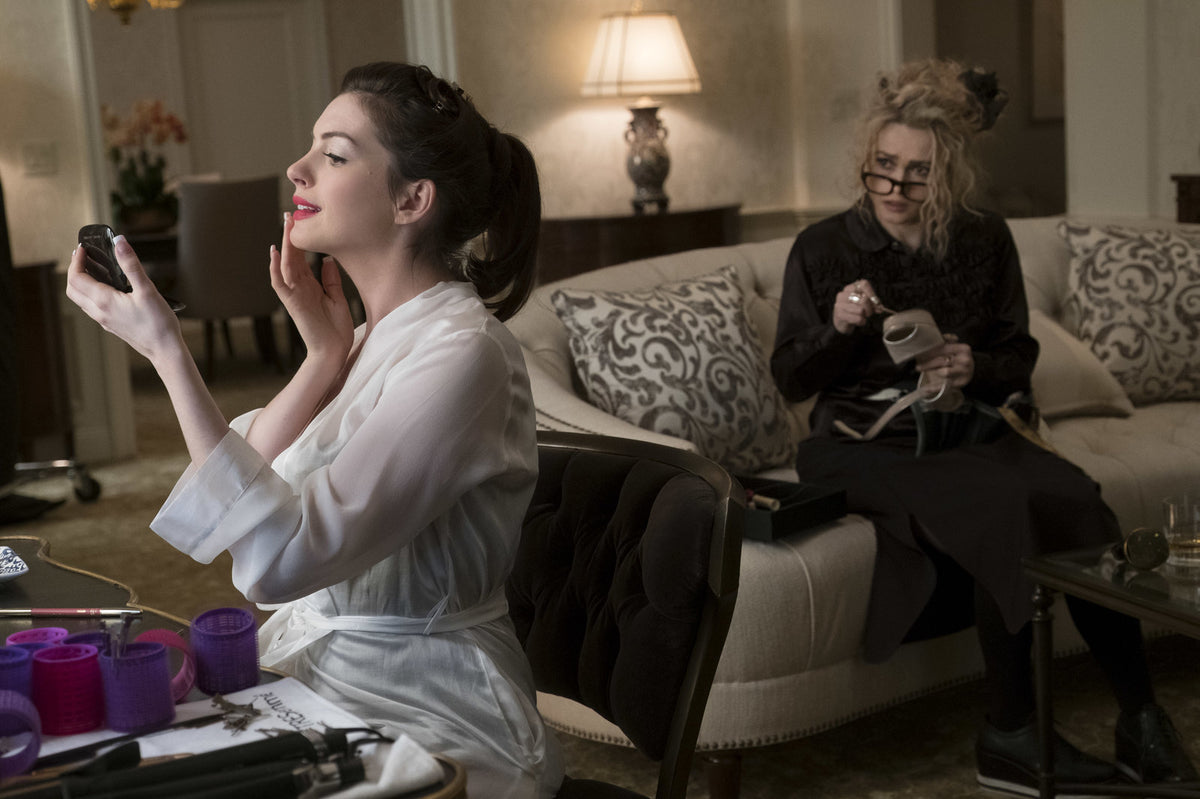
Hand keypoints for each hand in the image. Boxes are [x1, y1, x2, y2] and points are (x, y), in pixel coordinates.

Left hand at [65, 235, 182, 363]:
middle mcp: (99, 312)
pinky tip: (106, 289)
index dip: (76, 260)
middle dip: (74, 271)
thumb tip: (120, 243)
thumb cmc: (159, 323)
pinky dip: (90, 294)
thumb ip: (131, 265)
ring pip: (80, 300)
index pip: (76, 277)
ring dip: (80, 283)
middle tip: (83, 257)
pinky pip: (92, 308)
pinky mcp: (111, 325)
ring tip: (93, 270)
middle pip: (72, 289)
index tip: (83, 249)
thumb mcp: (147, 289)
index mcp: (104, 301)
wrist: (165, 351)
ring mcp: (104, 320)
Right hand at [269, 213, 353, 363]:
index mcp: (310, 285)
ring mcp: (294, 294)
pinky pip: (280, 283)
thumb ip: (331, 279)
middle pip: (292, 257)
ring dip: (284, 245)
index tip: (302, 221)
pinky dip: (275, 267)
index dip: (301, 240)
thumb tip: (327, 259)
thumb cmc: (336, 329)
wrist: (333, 352)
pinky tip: (275, 252)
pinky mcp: (292, 303)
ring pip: (285, 265)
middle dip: (290, 236)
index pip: (302, 258)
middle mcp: (299, 287)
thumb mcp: (337, 298)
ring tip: (286, 225)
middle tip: (290, 214)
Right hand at [833, 279, 883, 333]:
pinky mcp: (839, 314)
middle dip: (870, 308)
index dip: (872, 294)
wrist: (841, 322)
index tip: (877, 302)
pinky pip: (858, 318)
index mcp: (850, 287)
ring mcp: (840, 304)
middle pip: (864, 298)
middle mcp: (843, 294)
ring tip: (862, 317)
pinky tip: (858, 321)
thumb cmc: (854, 311)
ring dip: (865, 315)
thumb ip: (873, 304)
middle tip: (869, 313)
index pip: (864, 284)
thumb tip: (880, 308)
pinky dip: (861, 321)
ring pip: (861, 310)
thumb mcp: (865, 305)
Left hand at [915, 333, 973, 388]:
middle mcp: (965, 360)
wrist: (973, 370)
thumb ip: (947, 340)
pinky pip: (945, 386)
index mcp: (964, 349)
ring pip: (944, 372)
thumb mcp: (956, 347)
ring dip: (932, 372)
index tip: (920, 354)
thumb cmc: (960, 357)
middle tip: (917, 367)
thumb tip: (934, 337)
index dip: (930, 351)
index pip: (944, 348)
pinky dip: (934, 388)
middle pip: (942, 361)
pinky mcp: (961, 383)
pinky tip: (925, 389)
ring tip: (923, 371)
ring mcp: (964, 373)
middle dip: (927, 364)